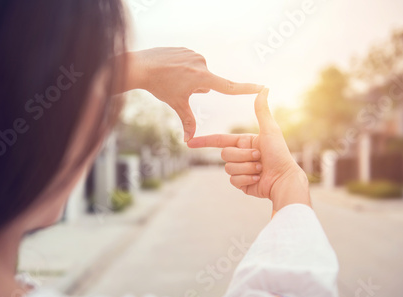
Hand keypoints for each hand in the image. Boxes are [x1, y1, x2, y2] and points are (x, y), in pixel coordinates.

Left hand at [125, 48, 263, 141]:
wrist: (141, 66)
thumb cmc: (160, 86)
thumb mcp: (176, 104)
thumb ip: (188, 121)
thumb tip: (190, 141)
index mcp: (202, 78)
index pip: (229, 86)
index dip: (246, 89)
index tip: (261, 87)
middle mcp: (202, 63)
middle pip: (206, 82)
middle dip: (196, 87)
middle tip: (179, 87)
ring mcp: (193, 54)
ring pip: (197, 72)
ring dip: (189, 78)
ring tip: (172, 78)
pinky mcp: (186, 49)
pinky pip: (189, 62)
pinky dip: (182, 68)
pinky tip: (169, 69)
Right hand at [187, 88, 310, 211]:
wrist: (284, 180)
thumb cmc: (279, 154)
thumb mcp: (270, 129)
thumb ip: (261, 110)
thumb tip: (264, 88)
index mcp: (245, 142)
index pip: (219, 140)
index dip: (204, 141)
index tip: (189, 142)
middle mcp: (241, 155)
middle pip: (225, 154)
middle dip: (242, 156)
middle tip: (259, 157)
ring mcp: (241, 170)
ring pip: (228, 168)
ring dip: (246, 168)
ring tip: (260, 168)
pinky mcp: (241, 184)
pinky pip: (233, 180)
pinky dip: (246, 179)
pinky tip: (258, 179)